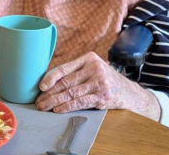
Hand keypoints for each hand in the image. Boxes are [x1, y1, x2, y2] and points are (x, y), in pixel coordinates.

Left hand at [36, 52, 160, 120]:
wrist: (129, 92)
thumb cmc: (104, 80)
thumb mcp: (92, 69)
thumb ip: (75, 71)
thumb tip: (48, 80)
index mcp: (88, 58)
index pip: (64, 68)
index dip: (50, 78)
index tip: (41, 86)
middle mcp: (94, 68)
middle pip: (66, 82)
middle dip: (50, 93)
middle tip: (39, 101)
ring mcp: (100, 82)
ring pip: (71, 93)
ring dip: (55, 101)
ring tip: (44, 107)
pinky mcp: (103, 96)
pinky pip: (80, 102)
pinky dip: (67, 106)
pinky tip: (58, 110)